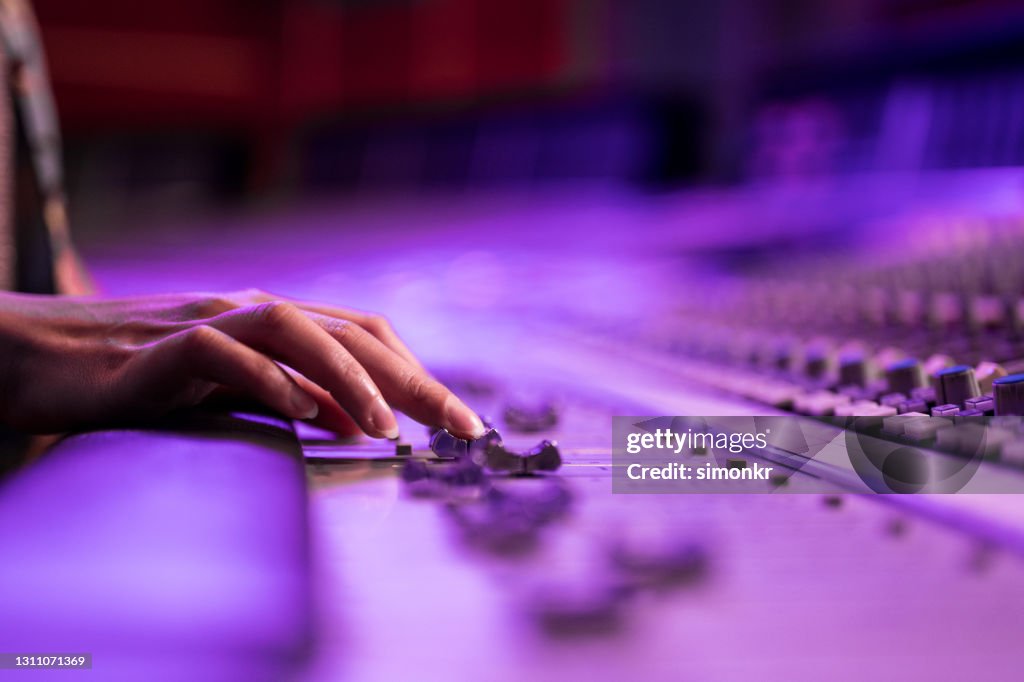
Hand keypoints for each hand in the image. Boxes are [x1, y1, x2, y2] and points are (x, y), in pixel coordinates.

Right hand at [0, 289, 485, 438]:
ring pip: (296, 327)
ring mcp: (209, 321)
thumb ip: (297, 397)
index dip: (418, 372)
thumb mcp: (237, 391)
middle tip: (461, 428)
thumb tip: (362, 425)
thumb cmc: (145, 377)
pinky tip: (301, 415)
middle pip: (351, 332)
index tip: (459, 422)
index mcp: (275, 321)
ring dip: (351, 378)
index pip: (365, 335)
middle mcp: (252, 310)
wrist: (46, 357)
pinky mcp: (162, 347)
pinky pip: (224, 354)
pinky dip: (269, 380)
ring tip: (389, 430)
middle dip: (414, 380)